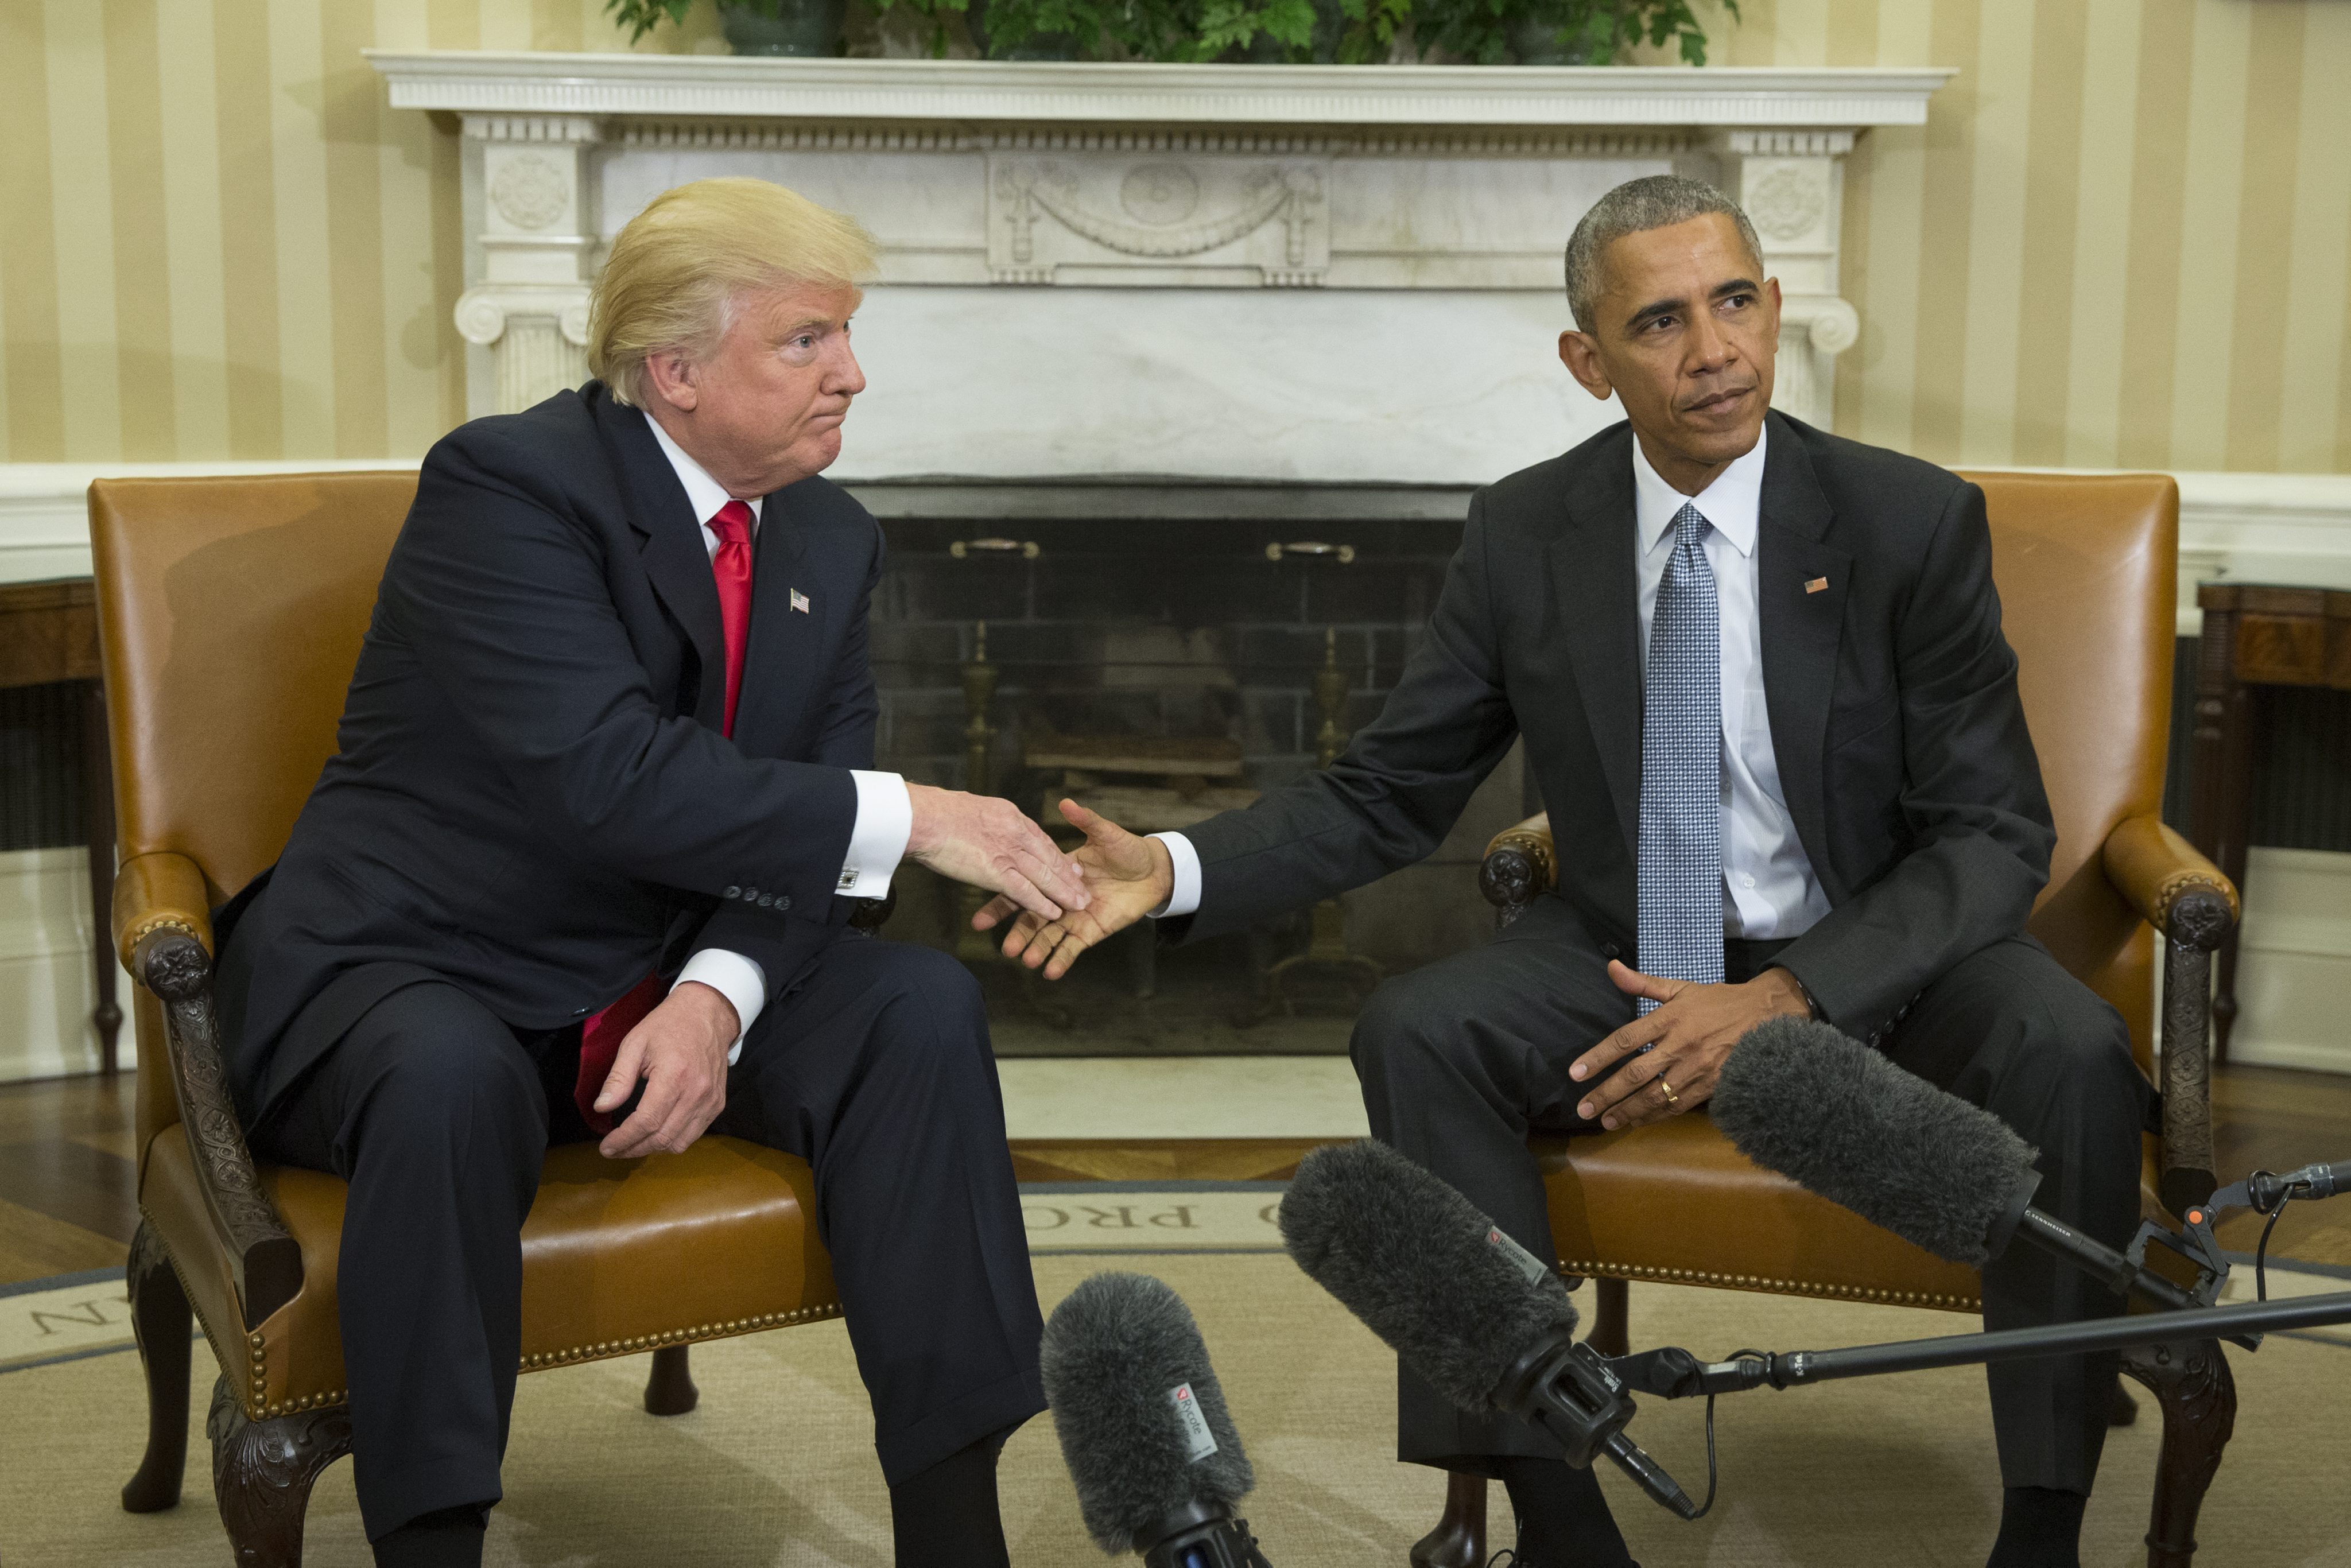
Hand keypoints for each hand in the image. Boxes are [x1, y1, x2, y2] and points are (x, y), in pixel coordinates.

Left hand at [595, 980, 735, 1158]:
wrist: (708, 1013)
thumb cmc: (668, 1025)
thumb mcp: (635, 1043)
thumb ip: (619, 1077)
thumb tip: (602, 1107)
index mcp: (674, 1076)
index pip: (646, 1122)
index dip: (623, 1140)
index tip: (606, 1147)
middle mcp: (696, 1092)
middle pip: (662, 1138)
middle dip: (633, 1149)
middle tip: (615, 1149)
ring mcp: (710, 1100)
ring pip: (679, 1143)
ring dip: (653, 1149)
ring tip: (633, 1144)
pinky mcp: (717, 1103)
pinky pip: (694, 1134)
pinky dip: (673, 1140)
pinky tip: (657, 1133)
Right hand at [904, 782, 1090, 923]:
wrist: (923, 817)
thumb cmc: (935, 812)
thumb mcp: (969, 807)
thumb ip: (984, 820)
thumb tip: (983, 825)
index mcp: (1009, 815)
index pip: (1039, 838)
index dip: (1056, 855)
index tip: (1070, 866)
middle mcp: (1015, 832)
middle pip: (1049, 856)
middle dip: (1068, 875)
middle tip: (1084, 889)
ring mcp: (1007, 852)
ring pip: (1044, 874)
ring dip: (1063, 892)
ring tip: (1080, 905)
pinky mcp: (996, 872)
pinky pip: (1025, 891)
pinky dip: (1041, 903)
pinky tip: (1054, 913)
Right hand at [972, 800, 1171, 979]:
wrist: (1153, 870)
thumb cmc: (1126, 850)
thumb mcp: (1104, 834)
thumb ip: (1086, 821)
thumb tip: (1066, 803)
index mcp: (1054, 875)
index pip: (1022, 890)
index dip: (1000, 905)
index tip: (979, 921)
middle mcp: (1059, 900)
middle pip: (1032, 919)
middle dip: (1018, 934)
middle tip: (1005, 949)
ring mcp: (1074, 918)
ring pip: (1050, 936)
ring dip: (1039, 948)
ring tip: (1027, 960)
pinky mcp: (1091, 931)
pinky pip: (1073, 948)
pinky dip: (1062, 959)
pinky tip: (1050, 972)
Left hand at [1565, 962, 1810, 1131]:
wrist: (1768, 1016)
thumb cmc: (1718, 1001)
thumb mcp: (1681, 988)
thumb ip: (1642, 983)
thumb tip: (1611, 968)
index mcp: (1670, 1017)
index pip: (1625, 1040)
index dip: (1598, 1057)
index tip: (1575, 1073)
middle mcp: (1680, 1044)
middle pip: (1636, 1074)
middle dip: (1607, 1093)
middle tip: (1583, 1109)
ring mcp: (1697, 1068)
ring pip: (1656, 1095)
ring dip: (1628, 1111)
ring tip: (1606, 1121)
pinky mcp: (1712, 1086)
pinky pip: (1678, 1105)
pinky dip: (1656, 1115)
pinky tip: (1638, 1121)